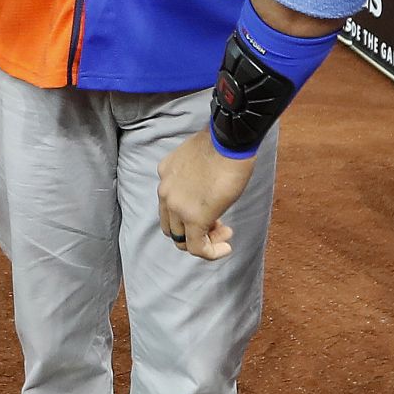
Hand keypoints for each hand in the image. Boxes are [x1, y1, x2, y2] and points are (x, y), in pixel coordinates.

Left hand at [157, 130, 253, 261]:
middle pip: (172, 224)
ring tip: (225, 235)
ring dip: (205, 240)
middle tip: (218, 224)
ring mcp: (176, 206)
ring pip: (182, 239)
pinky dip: (210, 252)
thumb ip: (196, 175)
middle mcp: (165, 191)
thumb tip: (207, 186)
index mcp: (165, 173)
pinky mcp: (193, 218)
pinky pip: (196, 247)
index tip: (212, 209)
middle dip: (194, 229)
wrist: (229, 141)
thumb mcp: (200, 157)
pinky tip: (226, 249)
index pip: (171, 203)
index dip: (190, 212)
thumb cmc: (222, 143)